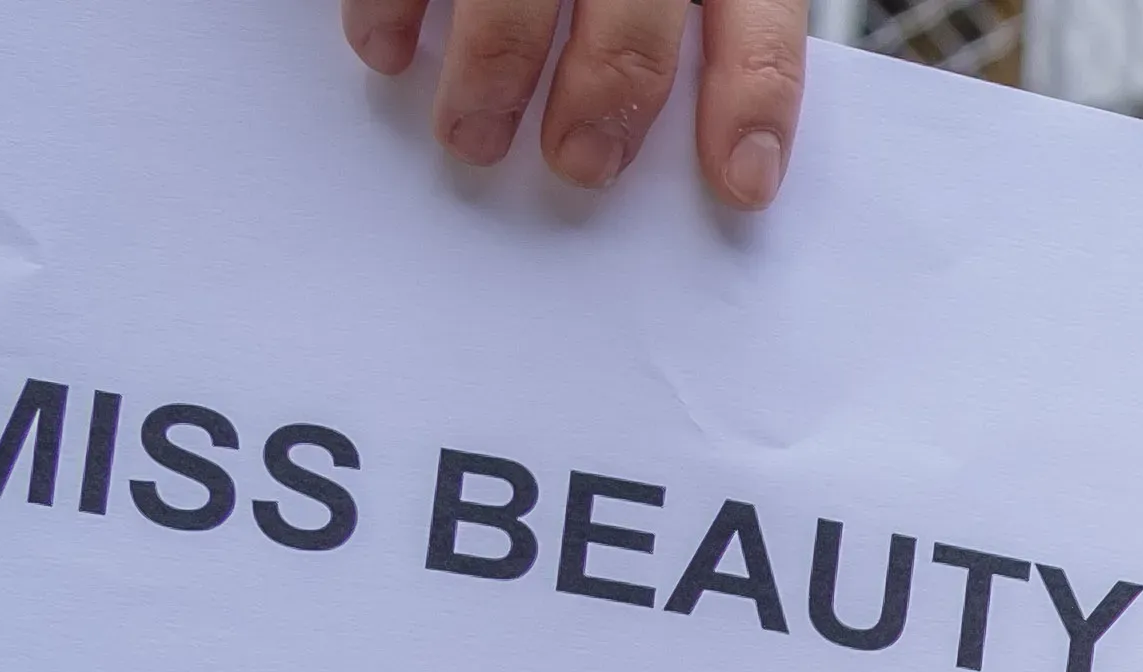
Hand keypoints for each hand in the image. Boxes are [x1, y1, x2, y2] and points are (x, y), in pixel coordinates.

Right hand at [346, 2, 813, 213]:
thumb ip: (675, 21)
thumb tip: (686, 136)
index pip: (754, 17)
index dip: (753, 105)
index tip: (741, 182)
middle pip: (632, 11)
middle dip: (607, 101)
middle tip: (580, 164)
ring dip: (490, 73)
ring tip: (472, 135)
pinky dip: (395, 7)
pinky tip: (389, 50)